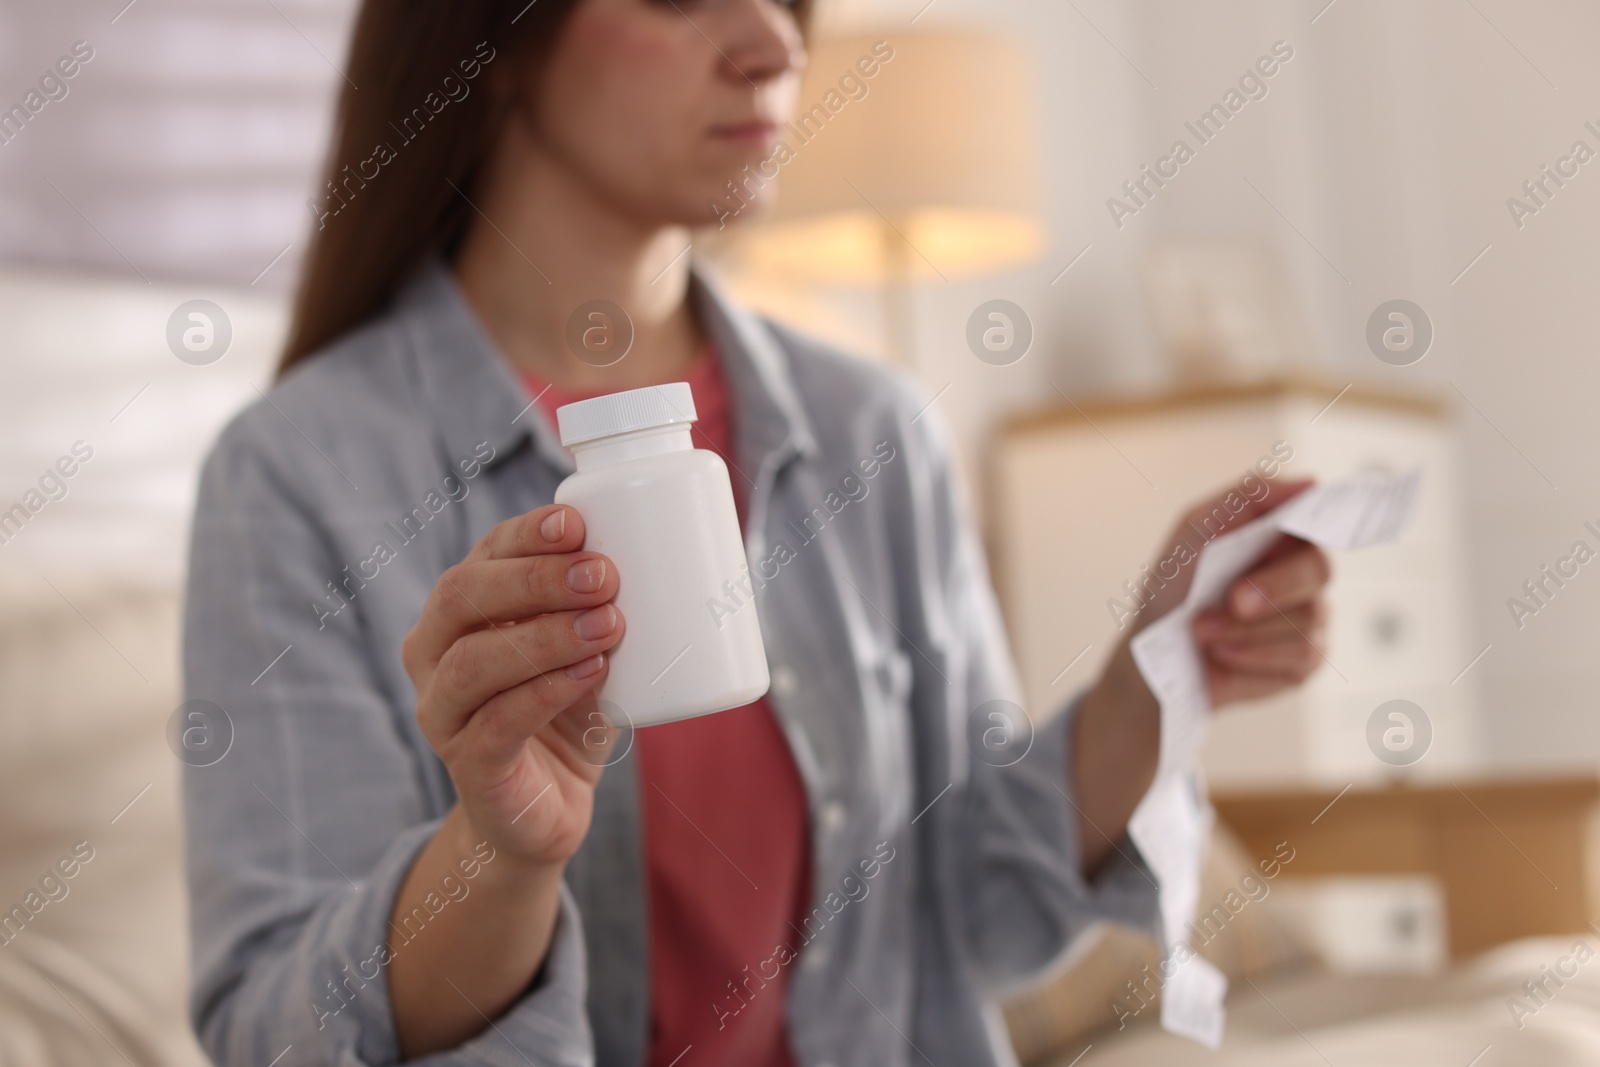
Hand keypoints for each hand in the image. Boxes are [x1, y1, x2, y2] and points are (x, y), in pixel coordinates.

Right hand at [400, 503, 626, 872]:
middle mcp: (433, 656)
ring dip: (544, 636)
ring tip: (607, 624)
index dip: (524, 535)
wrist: (549, 808)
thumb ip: (600, 608)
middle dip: (535, 579)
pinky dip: (545, 693)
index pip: (481, 556)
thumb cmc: (567, 711)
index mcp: (458, 612)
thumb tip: (659, 555)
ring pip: (473, 662)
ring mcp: (443, 715)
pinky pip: (496, 724)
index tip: (575, 522)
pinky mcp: (470, 768)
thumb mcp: (583, 649)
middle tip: (602, 575)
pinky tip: (589, 673)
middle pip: (463, 598)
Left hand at [1071, 479, 1330, 874]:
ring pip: (1305, 621)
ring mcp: (1309, 620)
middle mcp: (1304, 575)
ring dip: (1245, 628)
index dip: (1320, 518)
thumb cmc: (1175, 587)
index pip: (1320, 518)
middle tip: (1234, 600)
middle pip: (1318, 570)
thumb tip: (1310, 482)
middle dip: (1272, 587)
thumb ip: (1247, 497)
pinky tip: (1221, 654)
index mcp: (1282, 536)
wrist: (1154, 657)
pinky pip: (1298, 659)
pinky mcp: (1302, 664)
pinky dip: (1251, 656)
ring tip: (1201, 632)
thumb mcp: (1194, 531)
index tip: (1296, 528)